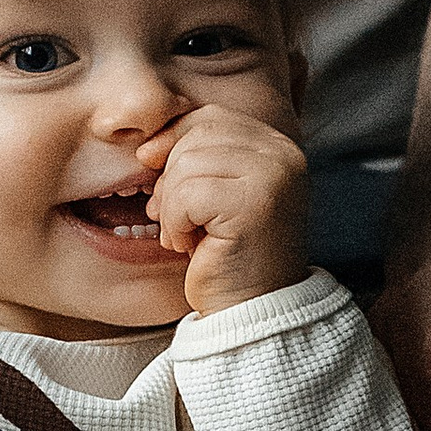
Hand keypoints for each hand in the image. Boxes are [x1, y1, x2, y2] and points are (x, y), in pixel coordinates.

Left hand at [140, 107, 309, 316]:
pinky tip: (192, 247)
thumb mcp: (217, 194)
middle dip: (172, 177)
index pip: (211, 117)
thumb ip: (198, 157)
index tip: (153, 170)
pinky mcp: (255, 203)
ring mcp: (274, 176)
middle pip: (196, 135)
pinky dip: (176, 223)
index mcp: (279, 147)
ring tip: (190, 236)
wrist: (255, 313)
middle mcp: (284, 155)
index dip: (174, 138)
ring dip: (172, 206)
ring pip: (186, 164)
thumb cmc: (230, 256)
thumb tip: (146, 145)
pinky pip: (186, 193)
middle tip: (182, 220)